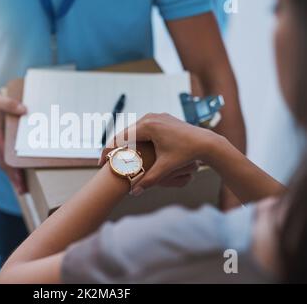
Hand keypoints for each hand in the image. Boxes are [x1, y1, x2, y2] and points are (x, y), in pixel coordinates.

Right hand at [0, 92, 27, 193]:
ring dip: (14, 177)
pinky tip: (20, 176)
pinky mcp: (0, 145)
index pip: (4, 155)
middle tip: (23, 191)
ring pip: (5, 164)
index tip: (18, 178)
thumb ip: (10, 104)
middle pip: (5, 165)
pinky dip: (13, 169)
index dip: (12, 168)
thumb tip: (24, 110)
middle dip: (14, 178)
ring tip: (23, 189)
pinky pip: (7, 159)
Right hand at [100, 113, 217, 193]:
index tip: (101, 164)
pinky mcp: (161, 118)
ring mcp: (156, 116)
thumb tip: (134, 193)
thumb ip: (149, 180)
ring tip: (115, 157)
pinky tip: (130, 150)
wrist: (207, 142)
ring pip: (133, 130)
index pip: (121, 138)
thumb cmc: (187, 154)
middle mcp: (150, 117)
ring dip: (123, 143)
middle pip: (124, 133)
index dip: (109, 152)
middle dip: (113, 147)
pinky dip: (134, 138)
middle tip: (103, 161)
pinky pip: (142, 128)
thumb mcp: (166, 167)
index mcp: (148, 126)